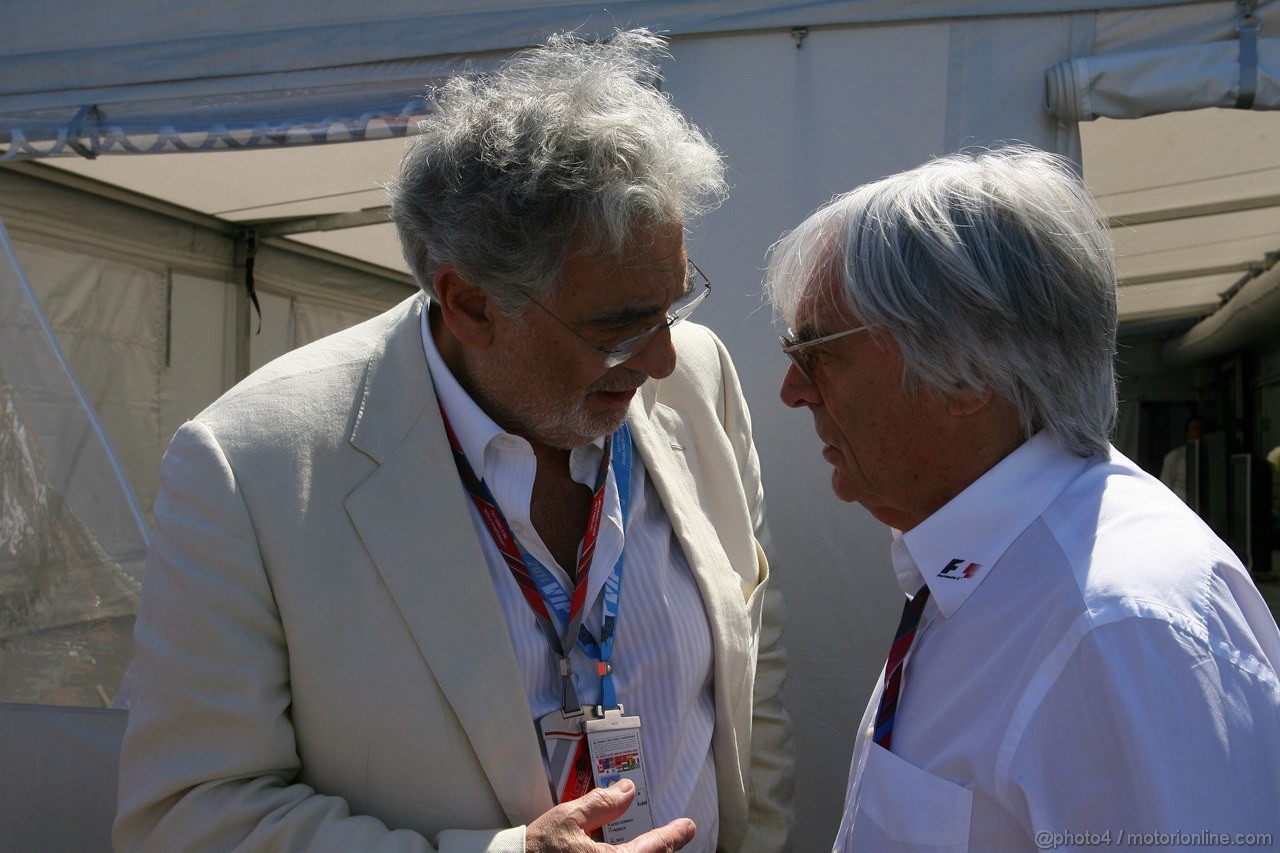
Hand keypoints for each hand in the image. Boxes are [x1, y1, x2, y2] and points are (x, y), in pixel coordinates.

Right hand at [525, 780, 695, 851]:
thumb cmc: (538, 851)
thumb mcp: (569, 818)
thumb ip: (602, 804)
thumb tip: (626, 791)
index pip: (656, 847)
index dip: (675, 835)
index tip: (687, 826)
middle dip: (664, 849)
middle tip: (675, 836)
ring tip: (653, 845)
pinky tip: (624, 852)